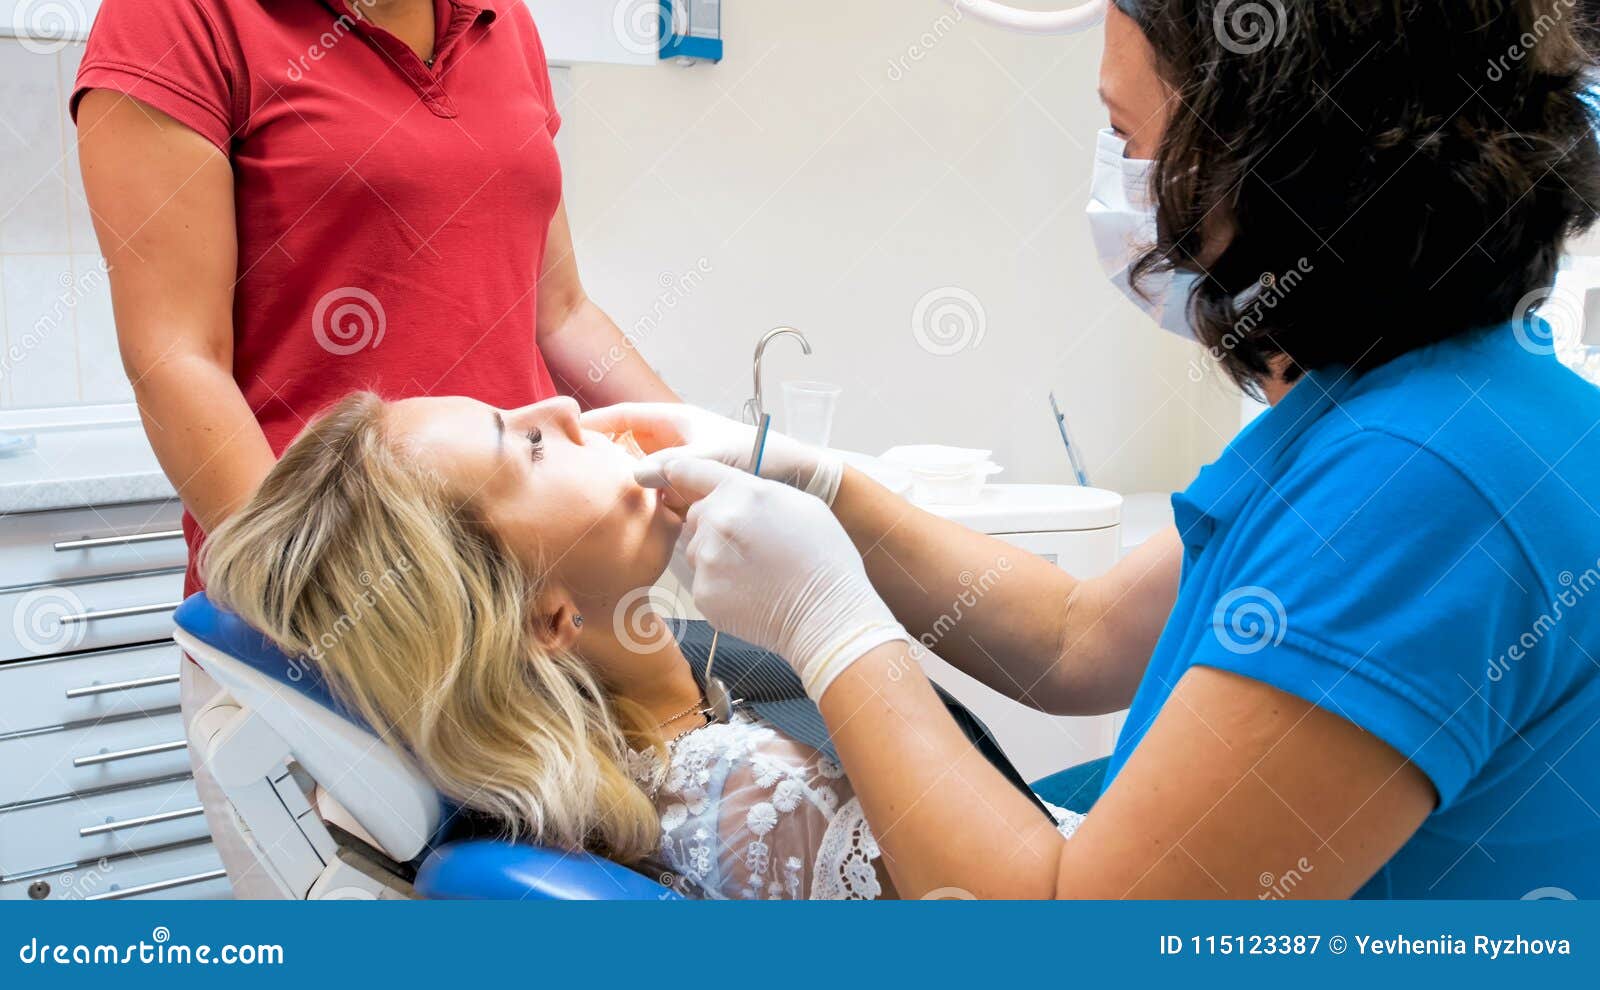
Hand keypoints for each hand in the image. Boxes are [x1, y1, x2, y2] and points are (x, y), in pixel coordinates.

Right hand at [580, 402, 843, 505]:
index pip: (625, 416)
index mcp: (677, 422)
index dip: (595, 422)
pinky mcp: (691, 498)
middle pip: (626, 449)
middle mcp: (676, 445)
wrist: (798, 481)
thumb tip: (633, 478)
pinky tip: (631, 525)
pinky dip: (645, 511)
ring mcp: (682, 471)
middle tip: (572, 476)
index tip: (566, 432)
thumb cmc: (762, 456)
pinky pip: (659, 502)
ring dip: (623, 490)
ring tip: (594, 504)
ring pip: (641, 479)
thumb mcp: (713, 457)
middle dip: (603, 460)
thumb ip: (673, 466)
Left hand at [644, 457, 911, 700]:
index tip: (661, 471)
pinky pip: (702, 581)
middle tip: (751, 545)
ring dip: (716, 556)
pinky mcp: (702, 593)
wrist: (827, 614)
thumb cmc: (823, 558)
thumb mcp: (799, 505)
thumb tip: (732, 492)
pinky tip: (750, 592)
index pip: (691, 469)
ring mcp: (707, 559)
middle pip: (695, 515)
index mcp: (742, 491)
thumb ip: (756, 491)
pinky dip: (720, 586)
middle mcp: (718, 520)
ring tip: (755, 571)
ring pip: (697, 550)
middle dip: (714, 525)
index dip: (675, 470)